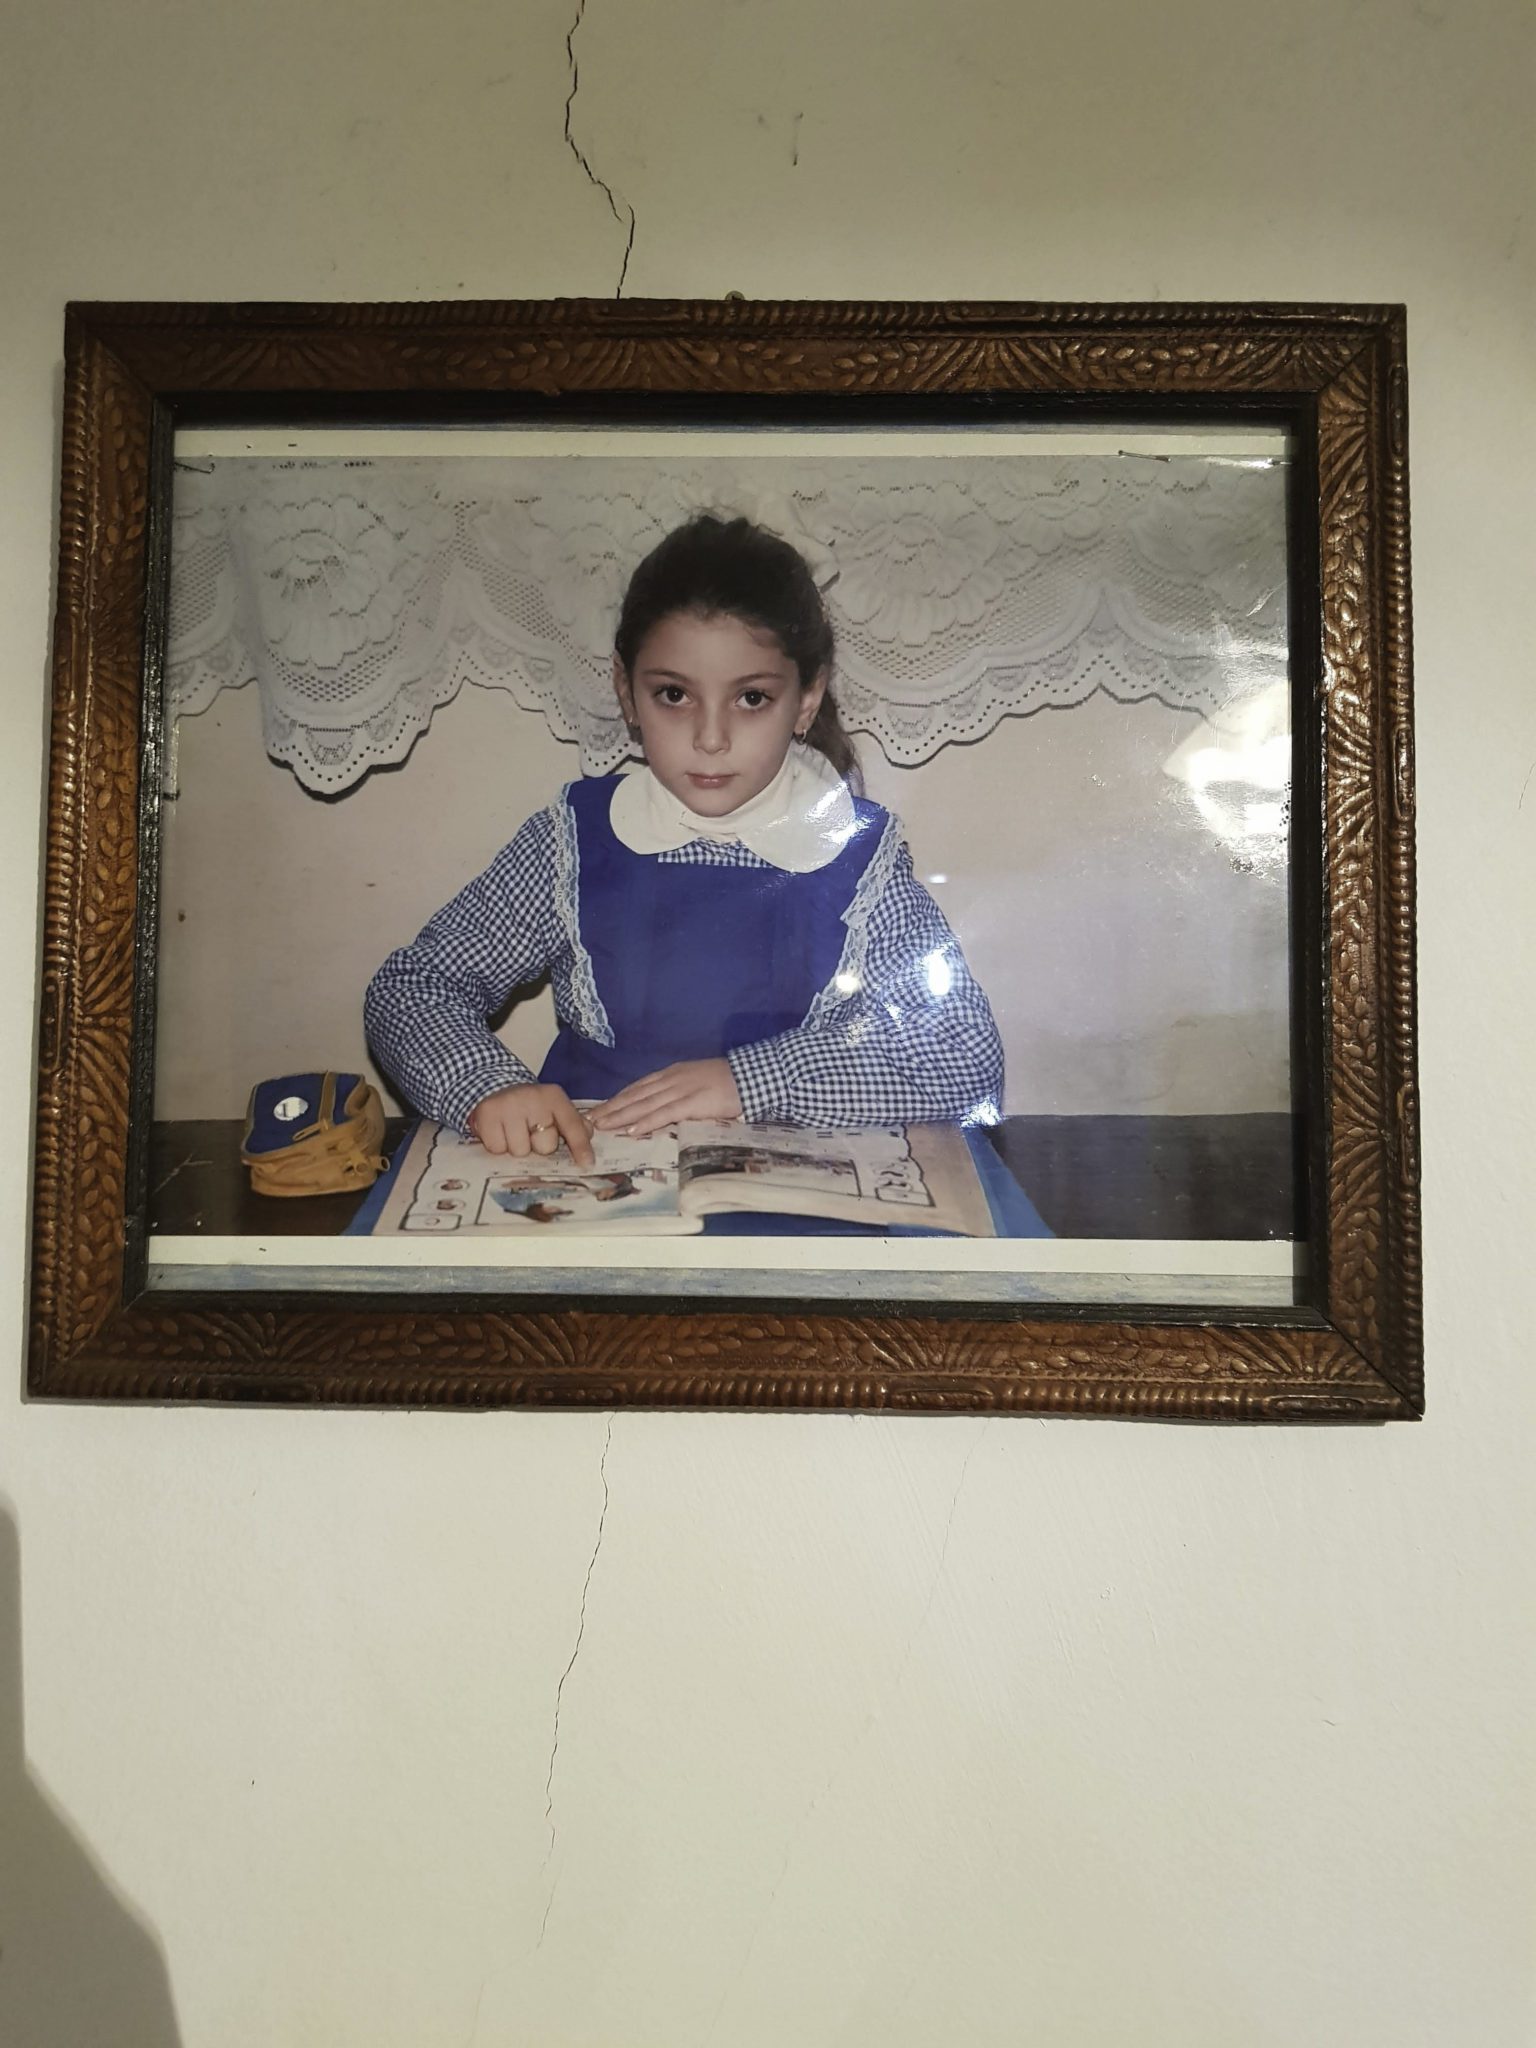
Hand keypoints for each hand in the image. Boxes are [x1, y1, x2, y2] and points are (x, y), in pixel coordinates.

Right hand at [469, 1083, 594, 1165]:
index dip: (580, 1147)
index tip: (587, 1164)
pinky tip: (499, 1131)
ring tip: (513, 1131)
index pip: (572, 1125)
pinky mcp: (487, 1114)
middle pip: (545, 1146)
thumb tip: (588, 1141)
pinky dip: (498, 1145)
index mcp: (554, 1097)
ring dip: (517, 1147)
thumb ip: (574, 1124)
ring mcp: (508, 1106)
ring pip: (520, 1151)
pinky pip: (497, 1149)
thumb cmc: (531, 1105)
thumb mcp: (554, 1107)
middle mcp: (533, 1099)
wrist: (495, 1087)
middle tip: (531, 1132)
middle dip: (539, 1146)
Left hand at [589, 1058, 743, 1137]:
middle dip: (611, 1108)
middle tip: (589, 1120)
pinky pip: (665, 1114)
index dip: (617, 1099)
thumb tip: (662, 1107)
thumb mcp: (698, 1082)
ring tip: (601, 1126)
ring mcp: (682, 1090)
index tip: (599, 1109)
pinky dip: (646, 1122)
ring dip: (620, 1116)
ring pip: (644, 1105)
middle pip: (635, 1096)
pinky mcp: (694, 1102)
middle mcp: (672, 1080)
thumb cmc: (729, 1082)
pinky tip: (631, 1130)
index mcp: (672, 1074)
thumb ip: (679, 1092)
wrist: (753, 1075)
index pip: (638, 1088)